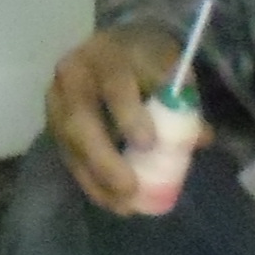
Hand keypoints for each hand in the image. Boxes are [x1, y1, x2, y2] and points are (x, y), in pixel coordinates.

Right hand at [47, 25, 184, 214]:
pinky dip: (90, 182)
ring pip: (70, 144)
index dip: (129, 115)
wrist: (116, 49)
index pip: (114, 83)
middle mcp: (73, 75)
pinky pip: (68, 157)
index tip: (149, 144)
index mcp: (106, 53)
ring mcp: (57, 101)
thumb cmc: (147, 60)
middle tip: (130, 188)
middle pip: (80, 120)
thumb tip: (200, 138)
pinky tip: (112, 201)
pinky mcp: (54, 125)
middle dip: (104, 159)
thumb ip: (182, 99)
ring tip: (124, 205)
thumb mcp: (169, 68)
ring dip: (97, 179)